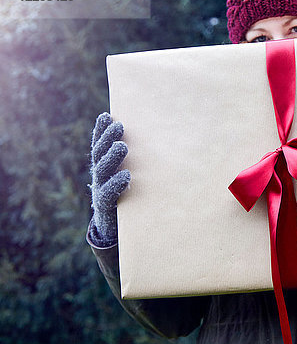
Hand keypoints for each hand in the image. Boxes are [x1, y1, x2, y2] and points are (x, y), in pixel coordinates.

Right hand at [89, 112, 129, 246]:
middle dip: (107, 138)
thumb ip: (133, 160)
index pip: (99, 145)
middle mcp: (99, 176)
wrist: (115, 228)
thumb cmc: (127, 195)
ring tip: (122, 146)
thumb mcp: (127, 176)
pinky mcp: (106, 207)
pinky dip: (116, 184)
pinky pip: (109, 194)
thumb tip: (150, 136)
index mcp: (103, 167)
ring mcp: (100, 191)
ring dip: (112, 157)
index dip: (100, 131)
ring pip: (103, 171)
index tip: (107, 115)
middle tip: (119, 126)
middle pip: (100, 154)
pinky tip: (125, 175)